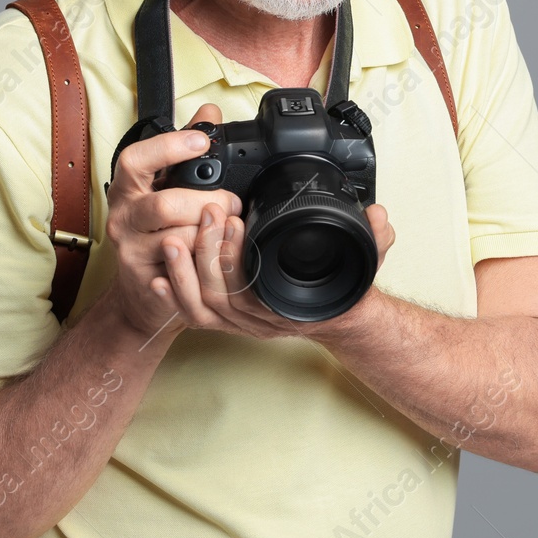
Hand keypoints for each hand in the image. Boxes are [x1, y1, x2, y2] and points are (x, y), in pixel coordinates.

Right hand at [104, 103, 241, 340]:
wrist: (142, 292)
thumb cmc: (157, 231)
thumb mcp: (167, 187)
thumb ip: (186, 151)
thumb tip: (209, 112)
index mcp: (128, 188)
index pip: (135, 160)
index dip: (168, 147)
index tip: (202, 141)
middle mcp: (122, 218)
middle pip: (166, 205)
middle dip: (208, 203)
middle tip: (233, 204)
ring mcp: (130, 252)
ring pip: (180, 239)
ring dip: (212, 235)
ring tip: (226, 232)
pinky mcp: (145, 282)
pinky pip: (185, 271)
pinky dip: (208, 262)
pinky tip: (217, 257)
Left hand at [162, 197, 397, 342]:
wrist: (341, 316)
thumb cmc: (346, 288)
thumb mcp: (368, 260)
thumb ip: (375, 238)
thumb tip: (379, 218)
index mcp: (289, 305)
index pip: (254, 287)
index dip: (237, 257)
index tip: (234, 220)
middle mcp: (263, 319)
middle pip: (221, 295)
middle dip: (207, 254)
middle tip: (206, 214)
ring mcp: (242, 323)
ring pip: (202, 309)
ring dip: (184, 275)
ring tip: (175, 240)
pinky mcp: (229, 319)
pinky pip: (194, 317)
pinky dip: (174, 298)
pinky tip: (158, 277)